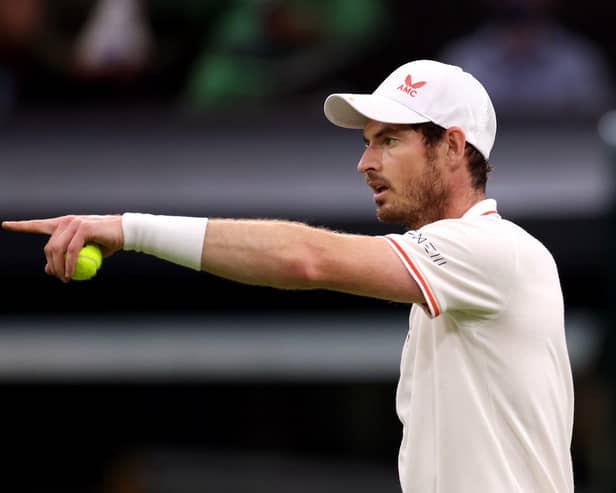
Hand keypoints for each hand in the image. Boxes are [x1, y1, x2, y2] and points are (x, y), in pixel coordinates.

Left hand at [2, 214, 123, 281]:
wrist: (125, 233)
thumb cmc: (106, 242)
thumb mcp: (84, 253)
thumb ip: (65, 259)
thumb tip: (49, 270)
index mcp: (64, 224)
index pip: (39, 225)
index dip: (21, 226)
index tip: (5, 225)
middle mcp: (66, 221)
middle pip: (49, 247)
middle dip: (51, 265)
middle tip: (60, 278)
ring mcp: (74, 223)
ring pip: (57, 249)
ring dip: (59, 268)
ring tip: (66, 279)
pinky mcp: (83, 229)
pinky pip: (71, 251)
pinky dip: (70, 265)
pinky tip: (71, 273)